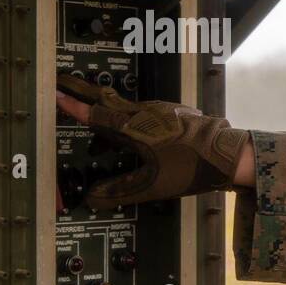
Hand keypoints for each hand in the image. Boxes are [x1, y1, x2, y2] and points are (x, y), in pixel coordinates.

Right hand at [55, 75, 254, 207]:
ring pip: (127, 112)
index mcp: (135, 126)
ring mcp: (163, 111)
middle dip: (83, 95)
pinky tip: (134, 144)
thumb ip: (121, 191)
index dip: (73, 106)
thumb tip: (93, 199)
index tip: (54, 94)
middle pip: (108, 101)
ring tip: (100, 145)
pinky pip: (144, 116)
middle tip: (63, 85)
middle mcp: (147, 112)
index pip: (95, 114)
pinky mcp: (176, 115)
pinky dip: (130, 126)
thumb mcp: (154, 185)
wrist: (231, 155)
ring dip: (109, 121)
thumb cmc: (193, 167)